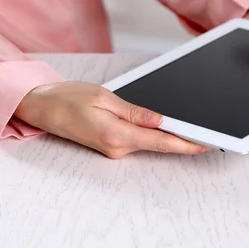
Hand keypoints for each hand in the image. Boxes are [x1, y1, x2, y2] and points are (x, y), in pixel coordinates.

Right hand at [14, 81, 209, 158]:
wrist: (42, 108)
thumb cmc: (68, 99)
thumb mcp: (104, 98)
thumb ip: (134, 111)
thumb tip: (160, 120)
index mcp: (116, 134)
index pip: (160, 142)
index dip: (186, 144)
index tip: (206, 143)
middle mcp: (116, 147)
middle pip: (157, 144)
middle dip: (181, 139)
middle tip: (206, 132)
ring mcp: (112, 149)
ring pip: (148, 142)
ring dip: (166, 136)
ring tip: (187, 125)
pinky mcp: (110, 145)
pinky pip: (136, 140)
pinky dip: (151, 134)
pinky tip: (160, 125)